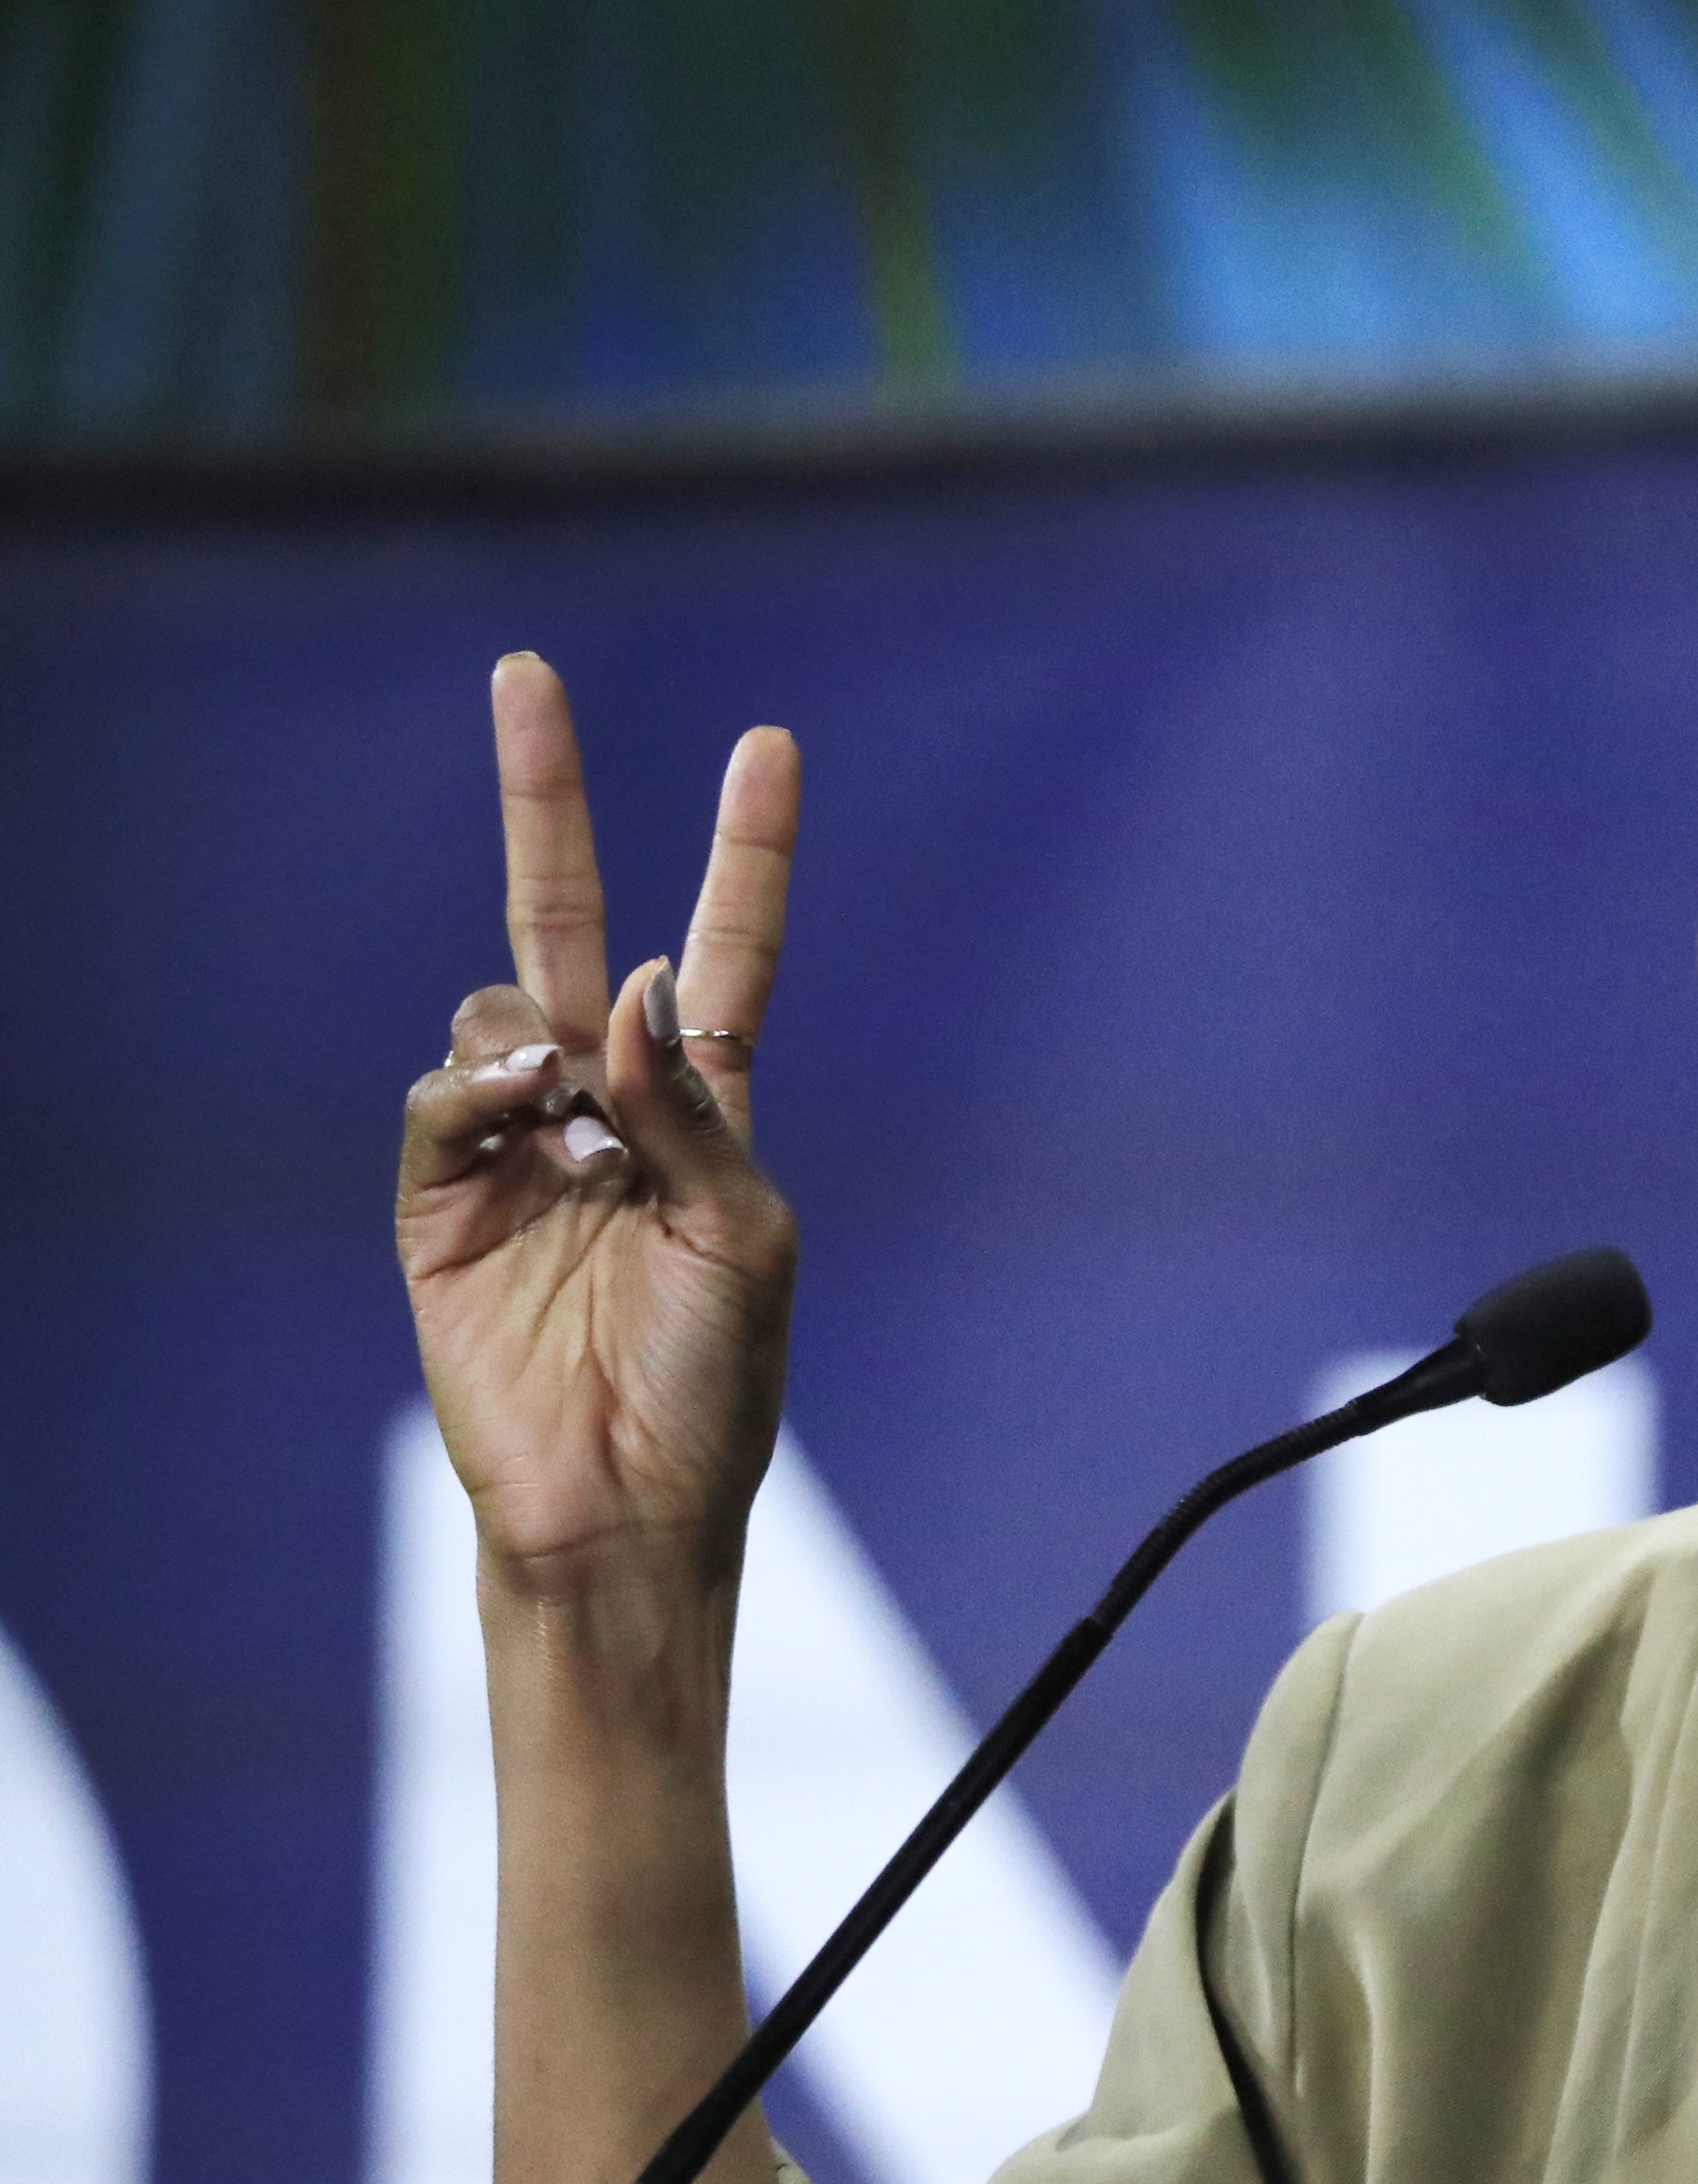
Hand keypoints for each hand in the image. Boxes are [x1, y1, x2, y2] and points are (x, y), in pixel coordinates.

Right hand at [397, 653, 802, 1604]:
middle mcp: (607, 1106)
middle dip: (546, 805)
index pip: (725, 949)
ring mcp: (518, 1145)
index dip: (744, 851)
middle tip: (527, 678)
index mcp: (704, 1108)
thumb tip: (631, 987)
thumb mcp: (743, 1237)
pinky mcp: (443, 1199)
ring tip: (562, 1106)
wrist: (622, 1505)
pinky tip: (518, 1109)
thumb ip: (692, 1110)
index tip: (768, 745)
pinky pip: (444, 1096)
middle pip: (571, 925)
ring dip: (530, 1028)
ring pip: (499, 1006)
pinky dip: (475, 1084)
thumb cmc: (711, 1383)